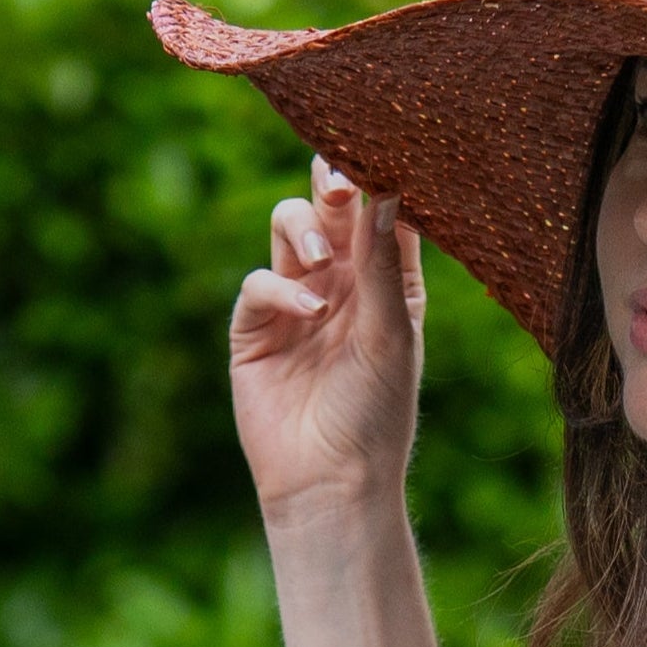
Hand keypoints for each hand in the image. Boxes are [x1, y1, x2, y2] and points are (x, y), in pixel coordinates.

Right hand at [230, 155, 423, 528]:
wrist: (332, 483)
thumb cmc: (376, 416)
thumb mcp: (391, 335)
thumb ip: (382, 265)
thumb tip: (385, 190)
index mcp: (387, 282)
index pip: (382, 213)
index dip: (380, 182)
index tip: (382, 162)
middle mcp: (342, 283)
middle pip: (330, 206)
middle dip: (333, 185)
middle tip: (339, 184)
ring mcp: (296, 300)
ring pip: (289, 227)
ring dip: (302, 232)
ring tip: (319, 266)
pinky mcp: (256, 326)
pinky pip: (260, 282)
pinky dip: (280, 288)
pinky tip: (307, 312)